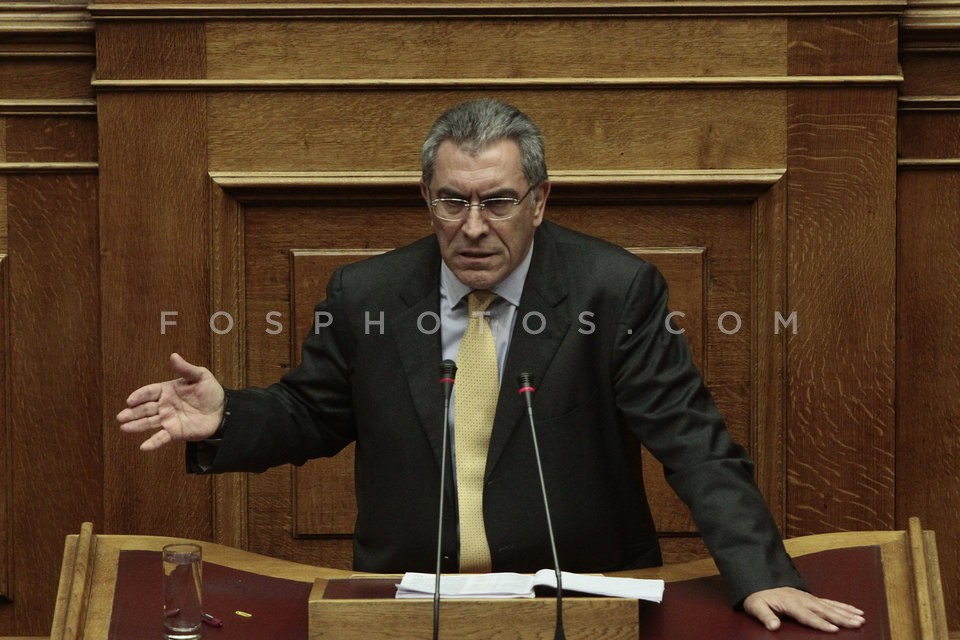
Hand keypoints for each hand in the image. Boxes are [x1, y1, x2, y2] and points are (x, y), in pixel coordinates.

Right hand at [117, 353, 225, 450]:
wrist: (223, 411)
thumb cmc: (211, 392)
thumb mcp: (201, 376)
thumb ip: (185, 369)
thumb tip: (173, 355)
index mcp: (167, 390)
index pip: (149, 392)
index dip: (139, 396)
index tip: (130, 400)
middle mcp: (165, 405)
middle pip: (145, 409)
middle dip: (132, 413)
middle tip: (120, 417)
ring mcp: (169, 419)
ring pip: (149, 423)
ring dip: (136, 426)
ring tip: (124, 428)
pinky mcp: (175, 432)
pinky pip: (161, 437)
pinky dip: (153, 442)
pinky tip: (143, 447)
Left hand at [743, 587, 864, 631]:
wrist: (758, 582)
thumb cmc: (758, 598)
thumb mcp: (755, 607)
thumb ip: (765, 617)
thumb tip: (773, 626)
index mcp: (790, 603)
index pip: (808, 615)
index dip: (820, 623)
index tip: (834, 629)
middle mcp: (802, 599)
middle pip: (824, 610)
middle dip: (841, 617)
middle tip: (857, 623)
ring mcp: (808, 597)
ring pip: (830, 606)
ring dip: (846, 612)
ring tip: (861, 618)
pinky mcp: (811, 597)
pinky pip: (830, 602)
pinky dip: (843, 606)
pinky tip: (854, 610)